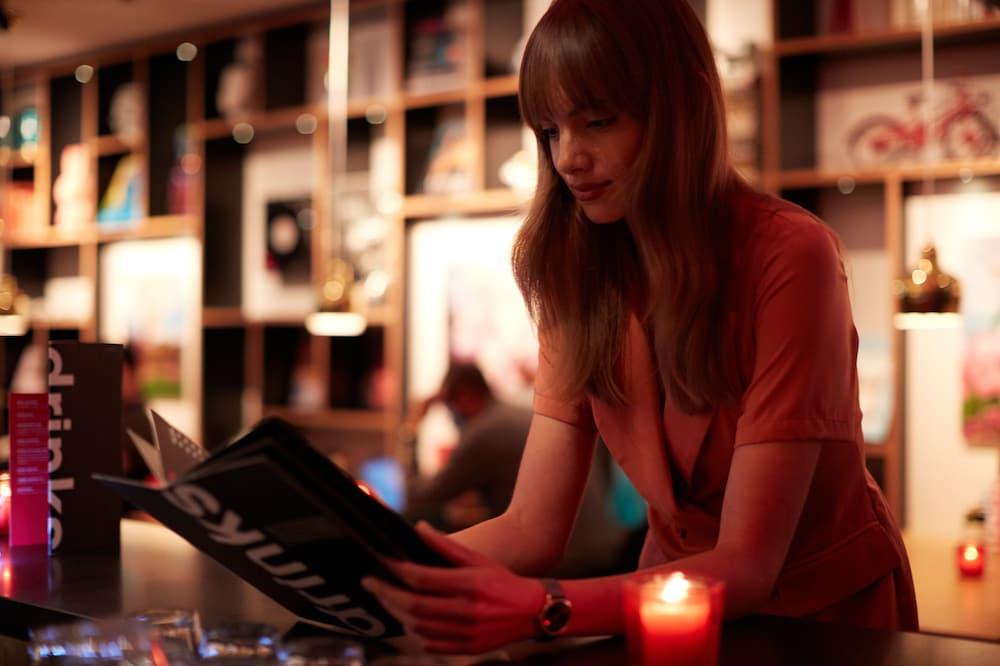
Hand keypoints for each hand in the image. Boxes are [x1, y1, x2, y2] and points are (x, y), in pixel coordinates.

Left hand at [361, 522, 545, 653]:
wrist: (534, 612)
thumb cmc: (503, 580)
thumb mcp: (478, 559)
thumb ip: (447, 546)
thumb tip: (419, 528)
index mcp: (469, 584)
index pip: (422, 578)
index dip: (397, 571)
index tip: (381, 564)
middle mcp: (467, 610)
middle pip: (414, 605)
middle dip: (387, 594)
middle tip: (370, 584)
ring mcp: (468, 633)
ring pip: (418, 627)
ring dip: (397, 613)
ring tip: (387, 600)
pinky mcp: (469, 649)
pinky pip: (431, 644)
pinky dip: (415, 633)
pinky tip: (408, 621)